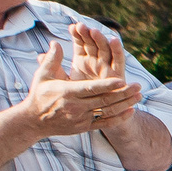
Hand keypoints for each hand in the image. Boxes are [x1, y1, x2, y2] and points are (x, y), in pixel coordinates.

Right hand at [21, 43, 141, 136]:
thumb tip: (57, 42)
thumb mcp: (42, 75)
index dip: (106, 85)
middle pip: (103, 100)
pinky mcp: (83, 127)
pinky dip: (118, 118)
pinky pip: (104, 124)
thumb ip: (52, 59)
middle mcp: (75, 107)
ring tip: (139, 96)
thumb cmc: (39, 95)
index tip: (121, 80)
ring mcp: (80, 119)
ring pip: (107, 112)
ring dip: (125, 104)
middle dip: (122, 93)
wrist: (32, 122)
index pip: (90, 88)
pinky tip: (130, 111)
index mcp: (67, 92)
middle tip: (138, 85)